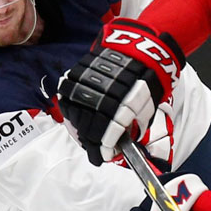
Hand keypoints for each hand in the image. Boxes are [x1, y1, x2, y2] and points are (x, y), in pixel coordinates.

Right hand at [57, 17, 184, 165]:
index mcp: (119, 111)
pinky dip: (73, 112)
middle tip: (95, 149)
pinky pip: (67, 101)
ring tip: (87, 135)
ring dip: (80, 129)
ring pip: (75, 117)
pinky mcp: (74, 78)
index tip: (104, 156)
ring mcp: (84, 88)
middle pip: (88, 130)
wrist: (136, 54)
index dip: (103, 151)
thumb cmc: (143, 85)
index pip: (105, 138)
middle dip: (91, 143)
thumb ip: (131, 130)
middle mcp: (99, 100)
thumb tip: (121, 147)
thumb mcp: (143, 111)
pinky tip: (80, 118)